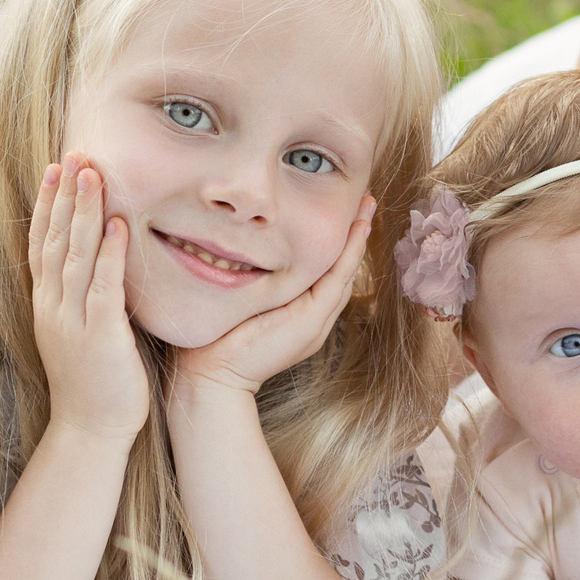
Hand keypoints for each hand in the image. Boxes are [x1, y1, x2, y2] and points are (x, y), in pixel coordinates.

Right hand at [28, 155, 150, 442]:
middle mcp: (54, 306)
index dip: (47, 204)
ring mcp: (73, 320)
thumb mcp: (82, 329)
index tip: (54, 167)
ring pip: (75, 255)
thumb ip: (85, 295)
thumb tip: (100, 259)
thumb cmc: (94, 381)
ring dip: (84, 212)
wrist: (90, 431)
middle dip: (64, 194)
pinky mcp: (100, 336)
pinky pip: (104, 287)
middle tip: (73, 153)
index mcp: (48, 304)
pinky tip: (120, 225)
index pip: (42, 243)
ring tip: (92, 172)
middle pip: (55, 240)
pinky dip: (111, 254)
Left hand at [171, 198, 375, 398]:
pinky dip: (350, 252)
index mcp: (301, 316)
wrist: (211, 376)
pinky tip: (357, 228)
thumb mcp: (243, 302)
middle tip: (365, 203)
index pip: (327, 274)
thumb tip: (242, 250)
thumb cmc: (216, 340)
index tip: (344, 214)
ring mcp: (316, 320)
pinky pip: (338, 278)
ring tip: (367, 208)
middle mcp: (315, 319)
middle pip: (343, 270)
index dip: (339, 244)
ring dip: (358, 238)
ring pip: (345, 272)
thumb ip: (255, 283)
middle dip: (355, 235)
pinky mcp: (311, 320)